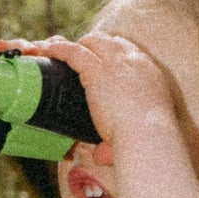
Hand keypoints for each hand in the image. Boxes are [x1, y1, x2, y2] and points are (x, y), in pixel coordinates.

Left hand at [30, 31, 177, 147]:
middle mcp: (134, 61)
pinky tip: (49, 51)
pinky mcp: (96, 71)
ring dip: (75, 45)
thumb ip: (117, 140)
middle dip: (91, 45)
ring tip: (58, 50)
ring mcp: (115, 63)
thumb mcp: (138, 132)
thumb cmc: (147, 139)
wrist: (148, 135)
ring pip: (91, 41)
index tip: (100, 61)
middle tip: (76, 57)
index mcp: (149, 72)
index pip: (127, 50)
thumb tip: (100, 157)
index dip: (111, 52)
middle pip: (108, 41)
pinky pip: (74, 51)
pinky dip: (60, 50)